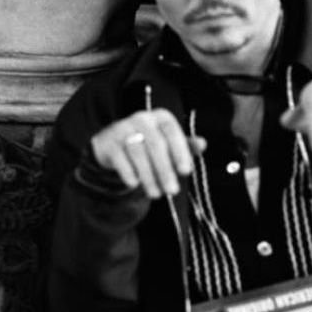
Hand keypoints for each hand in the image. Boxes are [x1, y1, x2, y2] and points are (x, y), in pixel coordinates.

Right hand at [91, 109, 206, 197]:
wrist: (114, 143)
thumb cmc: (148, 143)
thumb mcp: (168, 143)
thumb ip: (186, 145)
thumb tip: (203, 144)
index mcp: (160, 117)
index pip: (172, 132)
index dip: (180, 152)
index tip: (186, 171)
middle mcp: (141, 119)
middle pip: (156, 144)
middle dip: (165, 170)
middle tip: (172, 191)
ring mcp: (123, 129)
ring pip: (138, 153)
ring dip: (148, 176)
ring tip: (156, 194)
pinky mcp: (108, 142)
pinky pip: (120, 159)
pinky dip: (129, 172)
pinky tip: (135, 185)